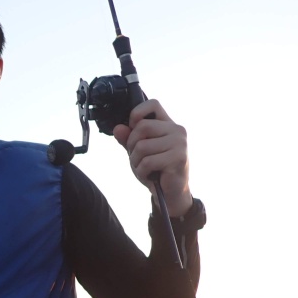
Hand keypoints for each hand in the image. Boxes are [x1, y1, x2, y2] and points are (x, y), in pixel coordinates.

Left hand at [112, 99, 192, 216]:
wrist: (170, 193)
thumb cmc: (155, 169)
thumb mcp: (137, 152)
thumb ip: (128, 139)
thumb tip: (118, 129)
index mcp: (168, 124)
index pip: (153, 104)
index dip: (137, 113)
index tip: (132, 128)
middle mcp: (177, 130)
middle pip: (141, 127)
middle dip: (131, 145)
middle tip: (137, 157)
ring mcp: (179, 144)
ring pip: (142, 146)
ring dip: (135, 162)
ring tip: (144, 168)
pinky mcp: (178, 158)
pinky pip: (147, 162)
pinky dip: (142, 172)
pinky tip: (149, 176)